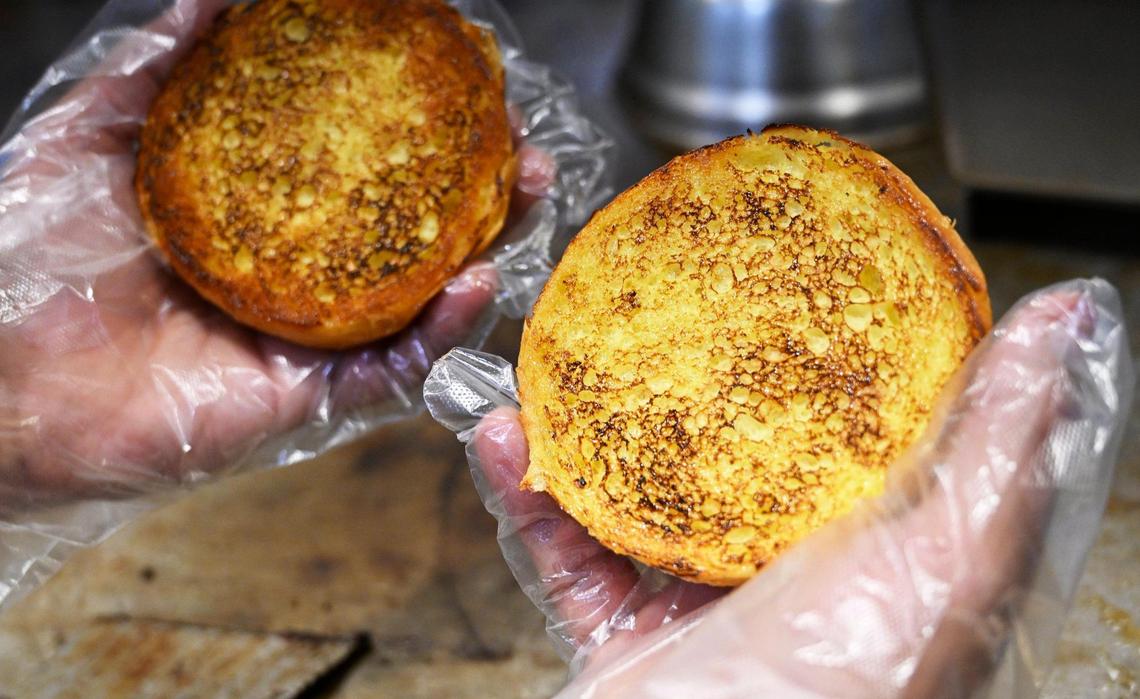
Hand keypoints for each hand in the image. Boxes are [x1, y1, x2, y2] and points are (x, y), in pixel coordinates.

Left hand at [0, 0, 549, 503]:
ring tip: (529, 191)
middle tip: (521, 139)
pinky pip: (389, 373)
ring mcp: (307, 338)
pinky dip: (440, 333)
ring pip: (422, 300)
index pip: (364, 172)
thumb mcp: (98, 128)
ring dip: (490, 248)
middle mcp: (299, 275)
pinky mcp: (304, 399)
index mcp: (264, 215)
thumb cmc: (29, 250)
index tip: (464, 83)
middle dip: (480, 186)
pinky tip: (477, 284)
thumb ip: (166, 62)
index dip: (423, 131)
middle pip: (413, 233)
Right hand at [467, 281, 1127, 697]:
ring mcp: (700, 607)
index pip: (859, 425)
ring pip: (633, 495)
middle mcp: (787, 572)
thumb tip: (1068, 314)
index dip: (831, 349)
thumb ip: (999, 450)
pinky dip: (528, 503)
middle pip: (728, 451)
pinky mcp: (626, 639)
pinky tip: (502, 442)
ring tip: (556, 362)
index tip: (789, 274)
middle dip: (685, 381)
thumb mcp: (948, 573)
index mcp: (873, 549)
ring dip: (585, 430)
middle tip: (655, 307)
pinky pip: (563, 556)